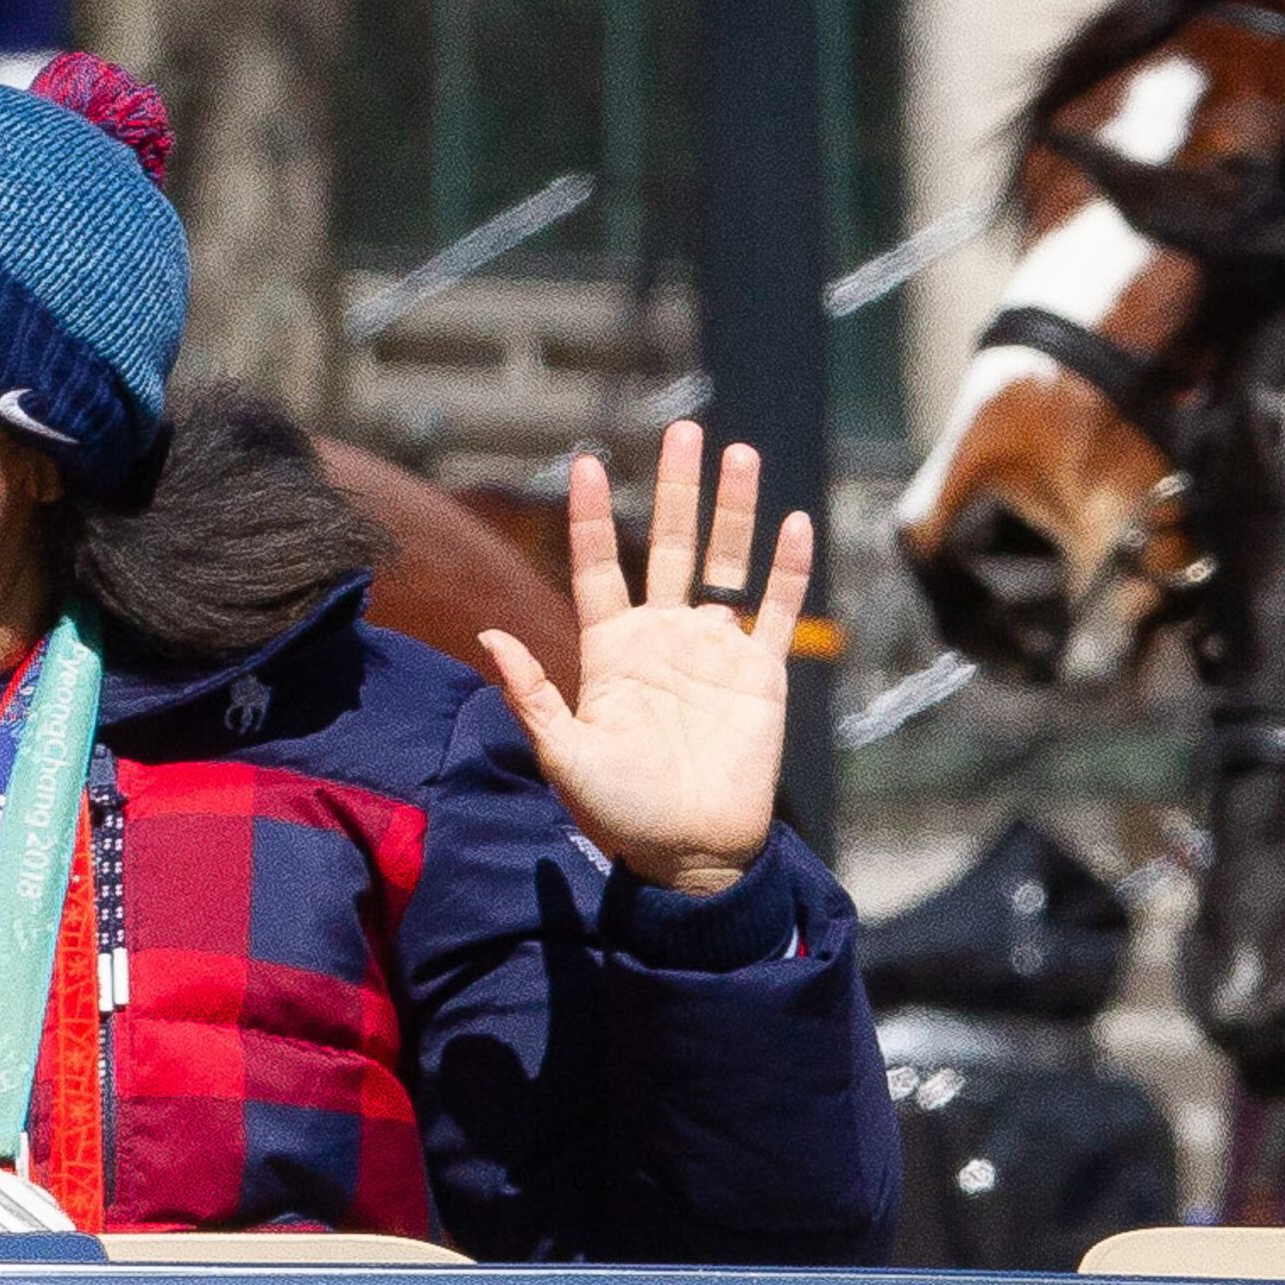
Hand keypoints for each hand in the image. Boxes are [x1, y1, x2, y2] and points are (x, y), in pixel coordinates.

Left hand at [478, 420, 814, 897]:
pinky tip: (795, 524)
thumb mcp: (564, 755)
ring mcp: (713, 650)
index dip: (590, 517)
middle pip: (667, 544)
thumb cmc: (621, 813)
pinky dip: (787, 570)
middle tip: (684, 430)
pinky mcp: (760, 673)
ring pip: (725, 562)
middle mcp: (662, 638)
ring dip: (732, 509)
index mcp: (611, 650)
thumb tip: (489, 634)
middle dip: (676, 488)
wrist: (689, 854)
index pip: (597, 567)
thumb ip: (534, 693)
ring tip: (738, 453)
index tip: (586, 460)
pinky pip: (777, 611)